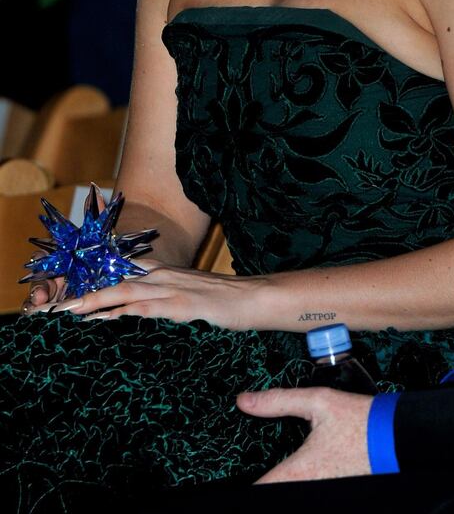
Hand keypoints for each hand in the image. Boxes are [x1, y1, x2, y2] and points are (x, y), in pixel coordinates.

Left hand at [28, 261, 262, 328]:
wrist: (255, 298)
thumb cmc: (223, 302)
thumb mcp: (189, 296)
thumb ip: (163, 302)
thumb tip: (138, 316)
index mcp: (164, 275)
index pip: (121, 276)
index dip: (94, 286)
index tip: (68, 299)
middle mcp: (164, 277)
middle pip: (115, 282)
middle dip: (84, 295)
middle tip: (56, 310)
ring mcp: (173, 289)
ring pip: (125, 292)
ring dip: (95, 302)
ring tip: (70, 314)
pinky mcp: (184, 305)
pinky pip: (149, 308)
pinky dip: (126, 312)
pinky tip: (110, 320)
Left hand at [237, 387, 372, 482]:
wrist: (393, 436)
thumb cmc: (359, 420)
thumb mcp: (318, 401)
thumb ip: (279, 401)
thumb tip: (246, 400)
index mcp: (297, 471)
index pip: (258, 490)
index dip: (244, 485)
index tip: (231, 477)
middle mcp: (306, 487)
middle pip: (272, 491)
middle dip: (263, 481)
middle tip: (256, 470)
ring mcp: (319, 491)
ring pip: (289, 490)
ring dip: (282, 480)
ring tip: (274, 469)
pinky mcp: (331, 489)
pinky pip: (306, 488)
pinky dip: (297, 479)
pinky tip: (300, 468)